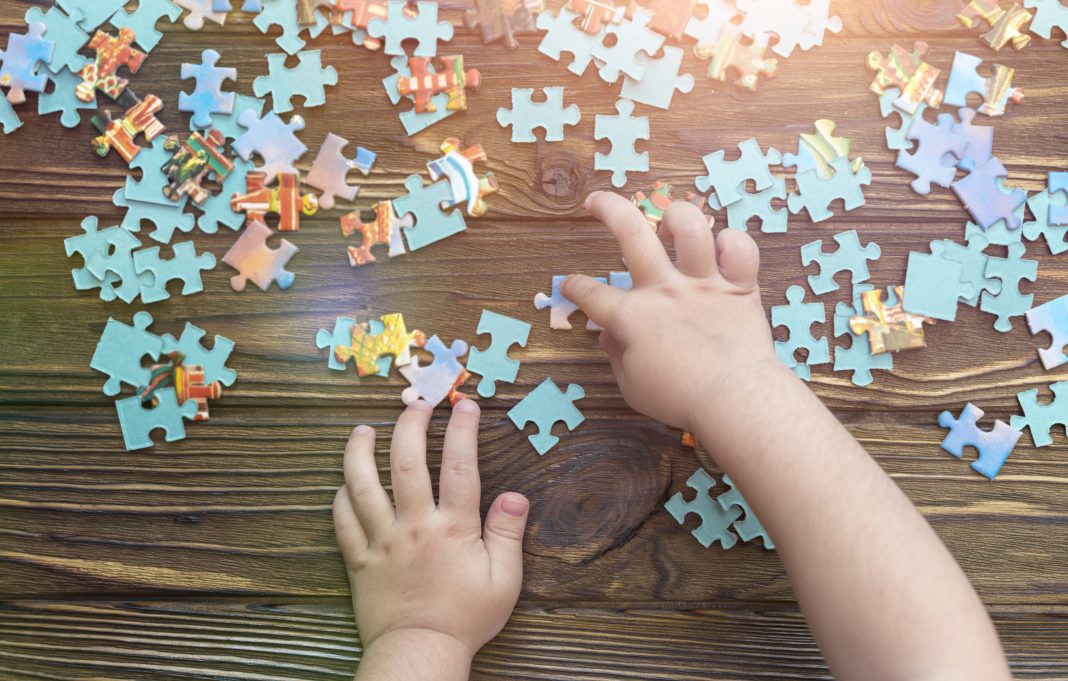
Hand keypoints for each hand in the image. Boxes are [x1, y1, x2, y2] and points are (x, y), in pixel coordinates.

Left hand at [333, 399, 529, 676]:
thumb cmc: (466, 619)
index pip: (460, 466)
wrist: (420, 653)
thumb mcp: (503, 581)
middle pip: (407, 463)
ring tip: (363, 431)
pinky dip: (340, 497)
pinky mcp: (359, 559)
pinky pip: (342, 521)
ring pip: (363, 485)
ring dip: (360, 452)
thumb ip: (508, 535)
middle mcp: (414, 526)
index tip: (466, 405)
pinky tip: (344, 482)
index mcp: (452, 528)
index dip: (463, 430)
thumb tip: (515, 497)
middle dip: (410, 426)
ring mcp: (382, 541)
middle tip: (415, 404)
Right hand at [562, 192, 780, 432]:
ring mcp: (702, 284)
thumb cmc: (680, 399)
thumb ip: (617, 356)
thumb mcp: (632, 386)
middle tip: (596, 202)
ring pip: (689, 227)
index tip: (570, 284)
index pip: (590, 294)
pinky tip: (721, 251)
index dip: (573, 286)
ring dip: (676, 217)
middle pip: (630, 232)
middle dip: (607, 208)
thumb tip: (608, 335)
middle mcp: (663, 290)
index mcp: (632, 317)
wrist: (734, 401)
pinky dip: (732, 243)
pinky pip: (739, 247)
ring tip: (668, 223)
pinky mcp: (739, 286)